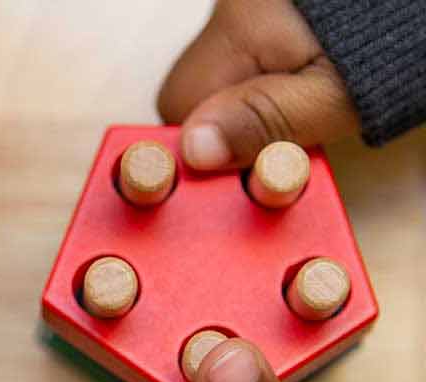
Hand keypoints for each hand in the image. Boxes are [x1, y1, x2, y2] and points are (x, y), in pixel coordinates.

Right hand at [159, 0, 358, 169]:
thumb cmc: (397, 32)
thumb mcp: (335, 93)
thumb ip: (265, 120)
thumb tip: (196, 150)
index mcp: (240, 31)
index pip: (179, 106)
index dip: (203, 149)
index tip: (239, 170)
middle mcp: (233, 13)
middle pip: (195, 94)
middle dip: (225, 131)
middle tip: (273, 146)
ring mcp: (250, 9)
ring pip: (220, 80)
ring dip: (246, 112)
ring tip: (296, 118)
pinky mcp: (269, 12)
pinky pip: (245, 62)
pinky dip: (263, 88)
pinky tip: (298, 93)